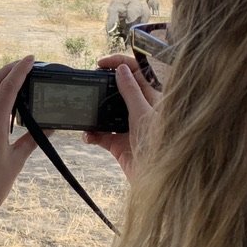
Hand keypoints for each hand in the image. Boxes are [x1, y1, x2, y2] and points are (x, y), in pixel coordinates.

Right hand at [83, 54, 158, 181]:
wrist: (159, 183)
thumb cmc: (161, 148)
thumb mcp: (143, 114)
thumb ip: (131, 91)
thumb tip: (122, 69)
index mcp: (153, 99)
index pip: (138, 72)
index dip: (121, 63)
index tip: (101, 63)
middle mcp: (141, 111)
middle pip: (120, 89)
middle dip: (103, 86)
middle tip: (90, 83)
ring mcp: (130, 127)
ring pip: (108, 112)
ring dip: (95, 112)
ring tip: (85, 110)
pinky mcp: (119, 144)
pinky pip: (101, 134)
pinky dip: (92, 134)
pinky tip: (87, 136)